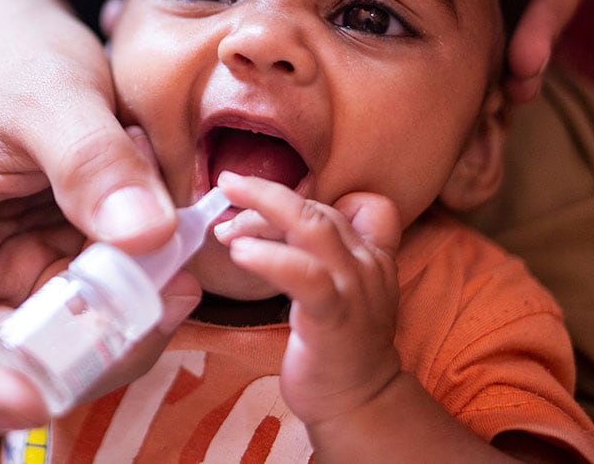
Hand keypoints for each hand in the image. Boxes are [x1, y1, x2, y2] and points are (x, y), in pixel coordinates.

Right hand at [0, 0, 181, 438]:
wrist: (31, 46)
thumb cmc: (12, 61)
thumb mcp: (48, 91)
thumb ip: (90, 159)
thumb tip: (147, 237)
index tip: (27, 399)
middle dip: (77, 362)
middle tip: (156, 307)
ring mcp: (7, 290)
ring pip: (59, 363)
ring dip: (123, 338)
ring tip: (176, 276)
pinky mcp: (59, 285)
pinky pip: (101, 326)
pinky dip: (142, 309)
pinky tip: (175, 264)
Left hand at [212, 172, 403, 425]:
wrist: (359, 406)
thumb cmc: (337, 348)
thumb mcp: (338, 290)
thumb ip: (318, 255)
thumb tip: (268, 226)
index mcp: (370, 254)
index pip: (346, 200)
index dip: (303, 194)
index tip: (259, 202)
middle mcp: (367, 264)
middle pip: (317, 208)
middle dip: (266, 194)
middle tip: (226, 187)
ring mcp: (354, 289)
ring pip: (312, 228)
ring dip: (262, 214)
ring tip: (224, 226)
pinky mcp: (334, 317)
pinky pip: (304, 276)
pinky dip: (269, 258)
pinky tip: (239, 253)